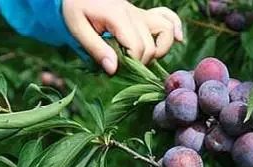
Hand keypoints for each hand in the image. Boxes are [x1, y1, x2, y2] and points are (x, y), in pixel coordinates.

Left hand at [62, 0, 182, 74]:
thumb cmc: (74, 10)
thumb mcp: (77, 30)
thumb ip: (96, 49)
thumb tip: (114, 69)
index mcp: (118, 16)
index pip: (138, 48)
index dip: (131, 64)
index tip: (116, 68)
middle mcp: (134, 13)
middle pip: (150, 46)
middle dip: (140, 62)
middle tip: (123, 66)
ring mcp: (141, 13)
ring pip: (166, 30)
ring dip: (160, 49)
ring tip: (145, 58)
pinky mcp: (143, 15)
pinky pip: (168, 17)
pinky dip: (175, 28)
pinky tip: (178, 39)